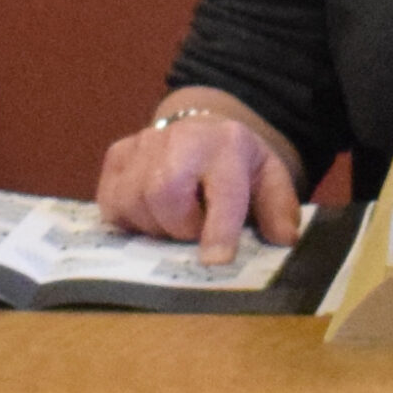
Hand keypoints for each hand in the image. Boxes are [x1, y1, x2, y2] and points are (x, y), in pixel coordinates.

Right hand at [96, 89, 301, 264]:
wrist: (205, 131)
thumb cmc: (238, 166)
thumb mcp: (270, 180)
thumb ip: (279, 209)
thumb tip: (282, 239)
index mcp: (230, 145)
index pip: (222, 190)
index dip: (218, 228)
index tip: (214, 260)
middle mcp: (184, 137)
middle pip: (162, 193)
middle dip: (178, 227)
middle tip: (194, 232)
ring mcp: (146, 142)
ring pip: (131, 200)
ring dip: (152, 226)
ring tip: (174, 220)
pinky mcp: (119, 153)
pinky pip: (109, 200)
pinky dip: (127, 218)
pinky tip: (148, 213)